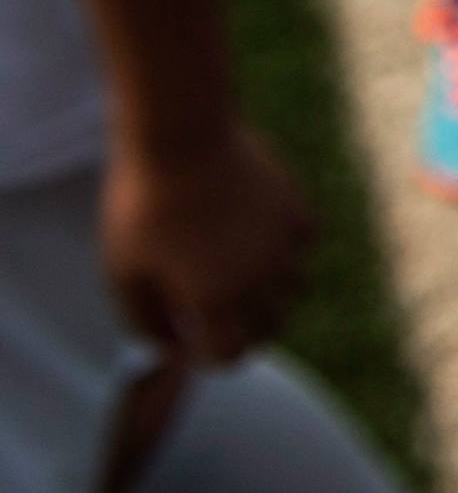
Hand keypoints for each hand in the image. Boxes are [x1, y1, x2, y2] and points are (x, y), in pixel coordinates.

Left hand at [99, 125, 315, 365]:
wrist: (181, 136)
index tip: (192, 338)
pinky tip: (257, 235)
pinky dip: (285, 250)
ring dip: (269, 292)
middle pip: (268, 329)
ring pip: (293, 290)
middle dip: (242, 329)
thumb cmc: (141, 206)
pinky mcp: (297, 209)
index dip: (209, 355)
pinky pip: (303, 245)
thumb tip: (169, 342)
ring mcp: (284, 245)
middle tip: (214, 310)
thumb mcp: (121, 271)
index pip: (230, 356)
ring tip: (238, 272)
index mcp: (214, 300)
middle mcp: (259, 280)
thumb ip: (143, 319)